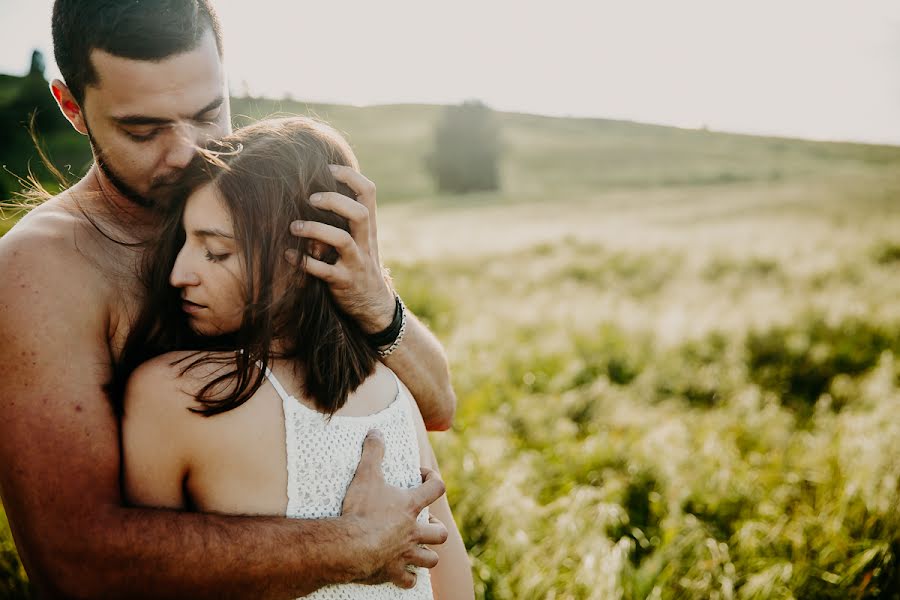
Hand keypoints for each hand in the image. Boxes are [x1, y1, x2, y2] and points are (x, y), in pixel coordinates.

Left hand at [286, 165, 394, 332]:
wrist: (373, 305)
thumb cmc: (358, 264)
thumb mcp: (359, 240)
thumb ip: (343, 219)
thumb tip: (313, 191)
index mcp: (369, 228)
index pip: (368, 193)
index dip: (350, 176)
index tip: (328, 167)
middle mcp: (365, 242)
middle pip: (359, 213)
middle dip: (334, 201)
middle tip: (310, 198)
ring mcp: (356, 263)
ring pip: (342, 240)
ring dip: (316, 230)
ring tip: (294, 227)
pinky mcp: (344, 282)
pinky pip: (324, 271)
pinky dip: (305, 262)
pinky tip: (288, 255)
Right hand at [342, 430, 448, 587]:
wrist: (350, 546)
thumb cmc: (360, 510)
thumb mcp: (365, 475)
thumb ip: (373, 452)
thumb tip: (376, 431)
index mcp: (411, 505)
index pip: (436, 487)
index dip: (433, 479)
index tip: (421, 477)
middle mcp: (414, 530)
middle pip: (440, 532)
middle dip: (436, 529)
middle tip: (425, 524)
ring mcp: (405, 553)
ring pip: (430, 559)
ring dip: (426, 555)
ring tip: (418, 550)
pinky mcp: (393, 572)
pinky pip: (409, 580)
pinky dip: (407, 578)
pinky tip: (402, 574)